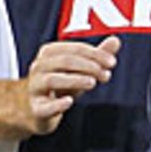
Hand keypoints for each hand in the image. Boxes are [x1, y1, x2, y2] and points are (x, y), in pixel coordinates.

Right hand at [0, 36, 120, 144]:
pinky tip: (69, 102)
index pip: (75, 48)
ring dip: (75, 79)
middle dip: (89, 66)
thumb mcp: (80, 69)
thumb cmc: (62, 85)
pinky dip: (57, 104)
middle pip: (65, 61)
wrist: (37, 110)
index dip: (96, 54)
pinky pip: (44, 107)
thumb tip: (116, 41)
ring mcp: (34, 88)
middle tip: (106, 75)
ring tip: (93, 83)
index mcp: (49, 53)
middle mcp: (39, 67)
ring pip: (52, 79)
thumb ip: (97, 56)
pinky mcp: (36, 109)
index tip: (112, 62)